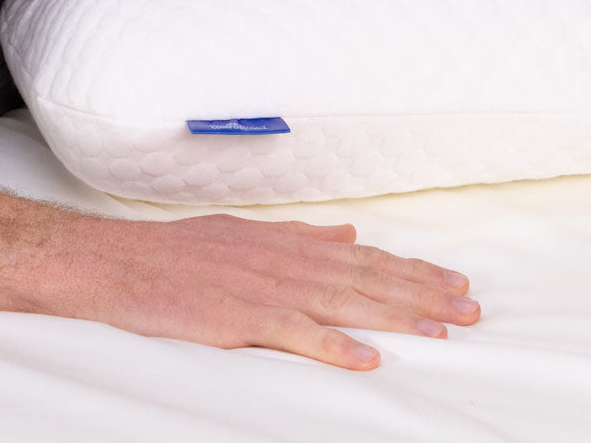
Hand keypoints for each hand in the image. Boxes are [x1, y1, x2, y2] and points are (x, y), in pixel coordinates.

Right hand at [42, 212, 479, 368]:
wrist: (120, 262)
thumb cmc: (179, 251)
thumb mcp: (245, 232)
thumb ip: (299, 235)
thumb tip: (345, 232)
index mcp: (288, 242)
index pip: (364, 256)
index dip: (412, 270)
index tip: (453, 281)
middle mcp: (286, 260)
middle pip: (367, 277)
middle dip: (423, 292)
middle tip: (470, 307)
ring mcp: (266, 288)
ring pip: (346, 302)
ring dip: (397, 314)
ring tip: (442, 329)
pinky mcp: (242, 318)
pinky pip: (297, 334)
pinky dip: (334, 346)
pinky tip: (368, 359)